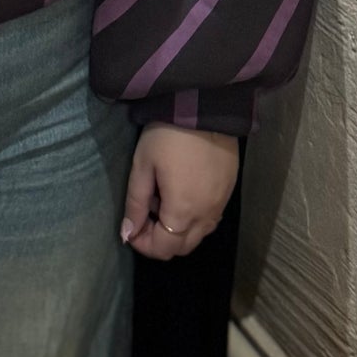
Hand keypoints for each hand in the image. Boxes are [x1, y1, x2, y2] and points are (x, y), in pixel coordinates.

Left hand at [120, 123, 238, 259]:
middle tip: (145, 215)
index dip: (143, 244)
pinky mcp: (229, 190)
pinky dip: (195, 217)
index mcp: (182, 213)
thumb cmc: (168, 135)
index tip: (130, 228)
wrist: (205, 107)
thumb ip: (135, 204)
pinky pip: (211, 218)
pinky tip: (183, 192)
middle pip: (183, 247)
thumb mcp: (143, 166)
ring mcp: (221, 204)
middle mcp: (206, 216)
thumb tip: (127, 234)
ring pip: (199, 234)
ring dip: (179, 229)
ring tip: (163, 199)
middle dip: (161, 240)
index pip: (163, 249)